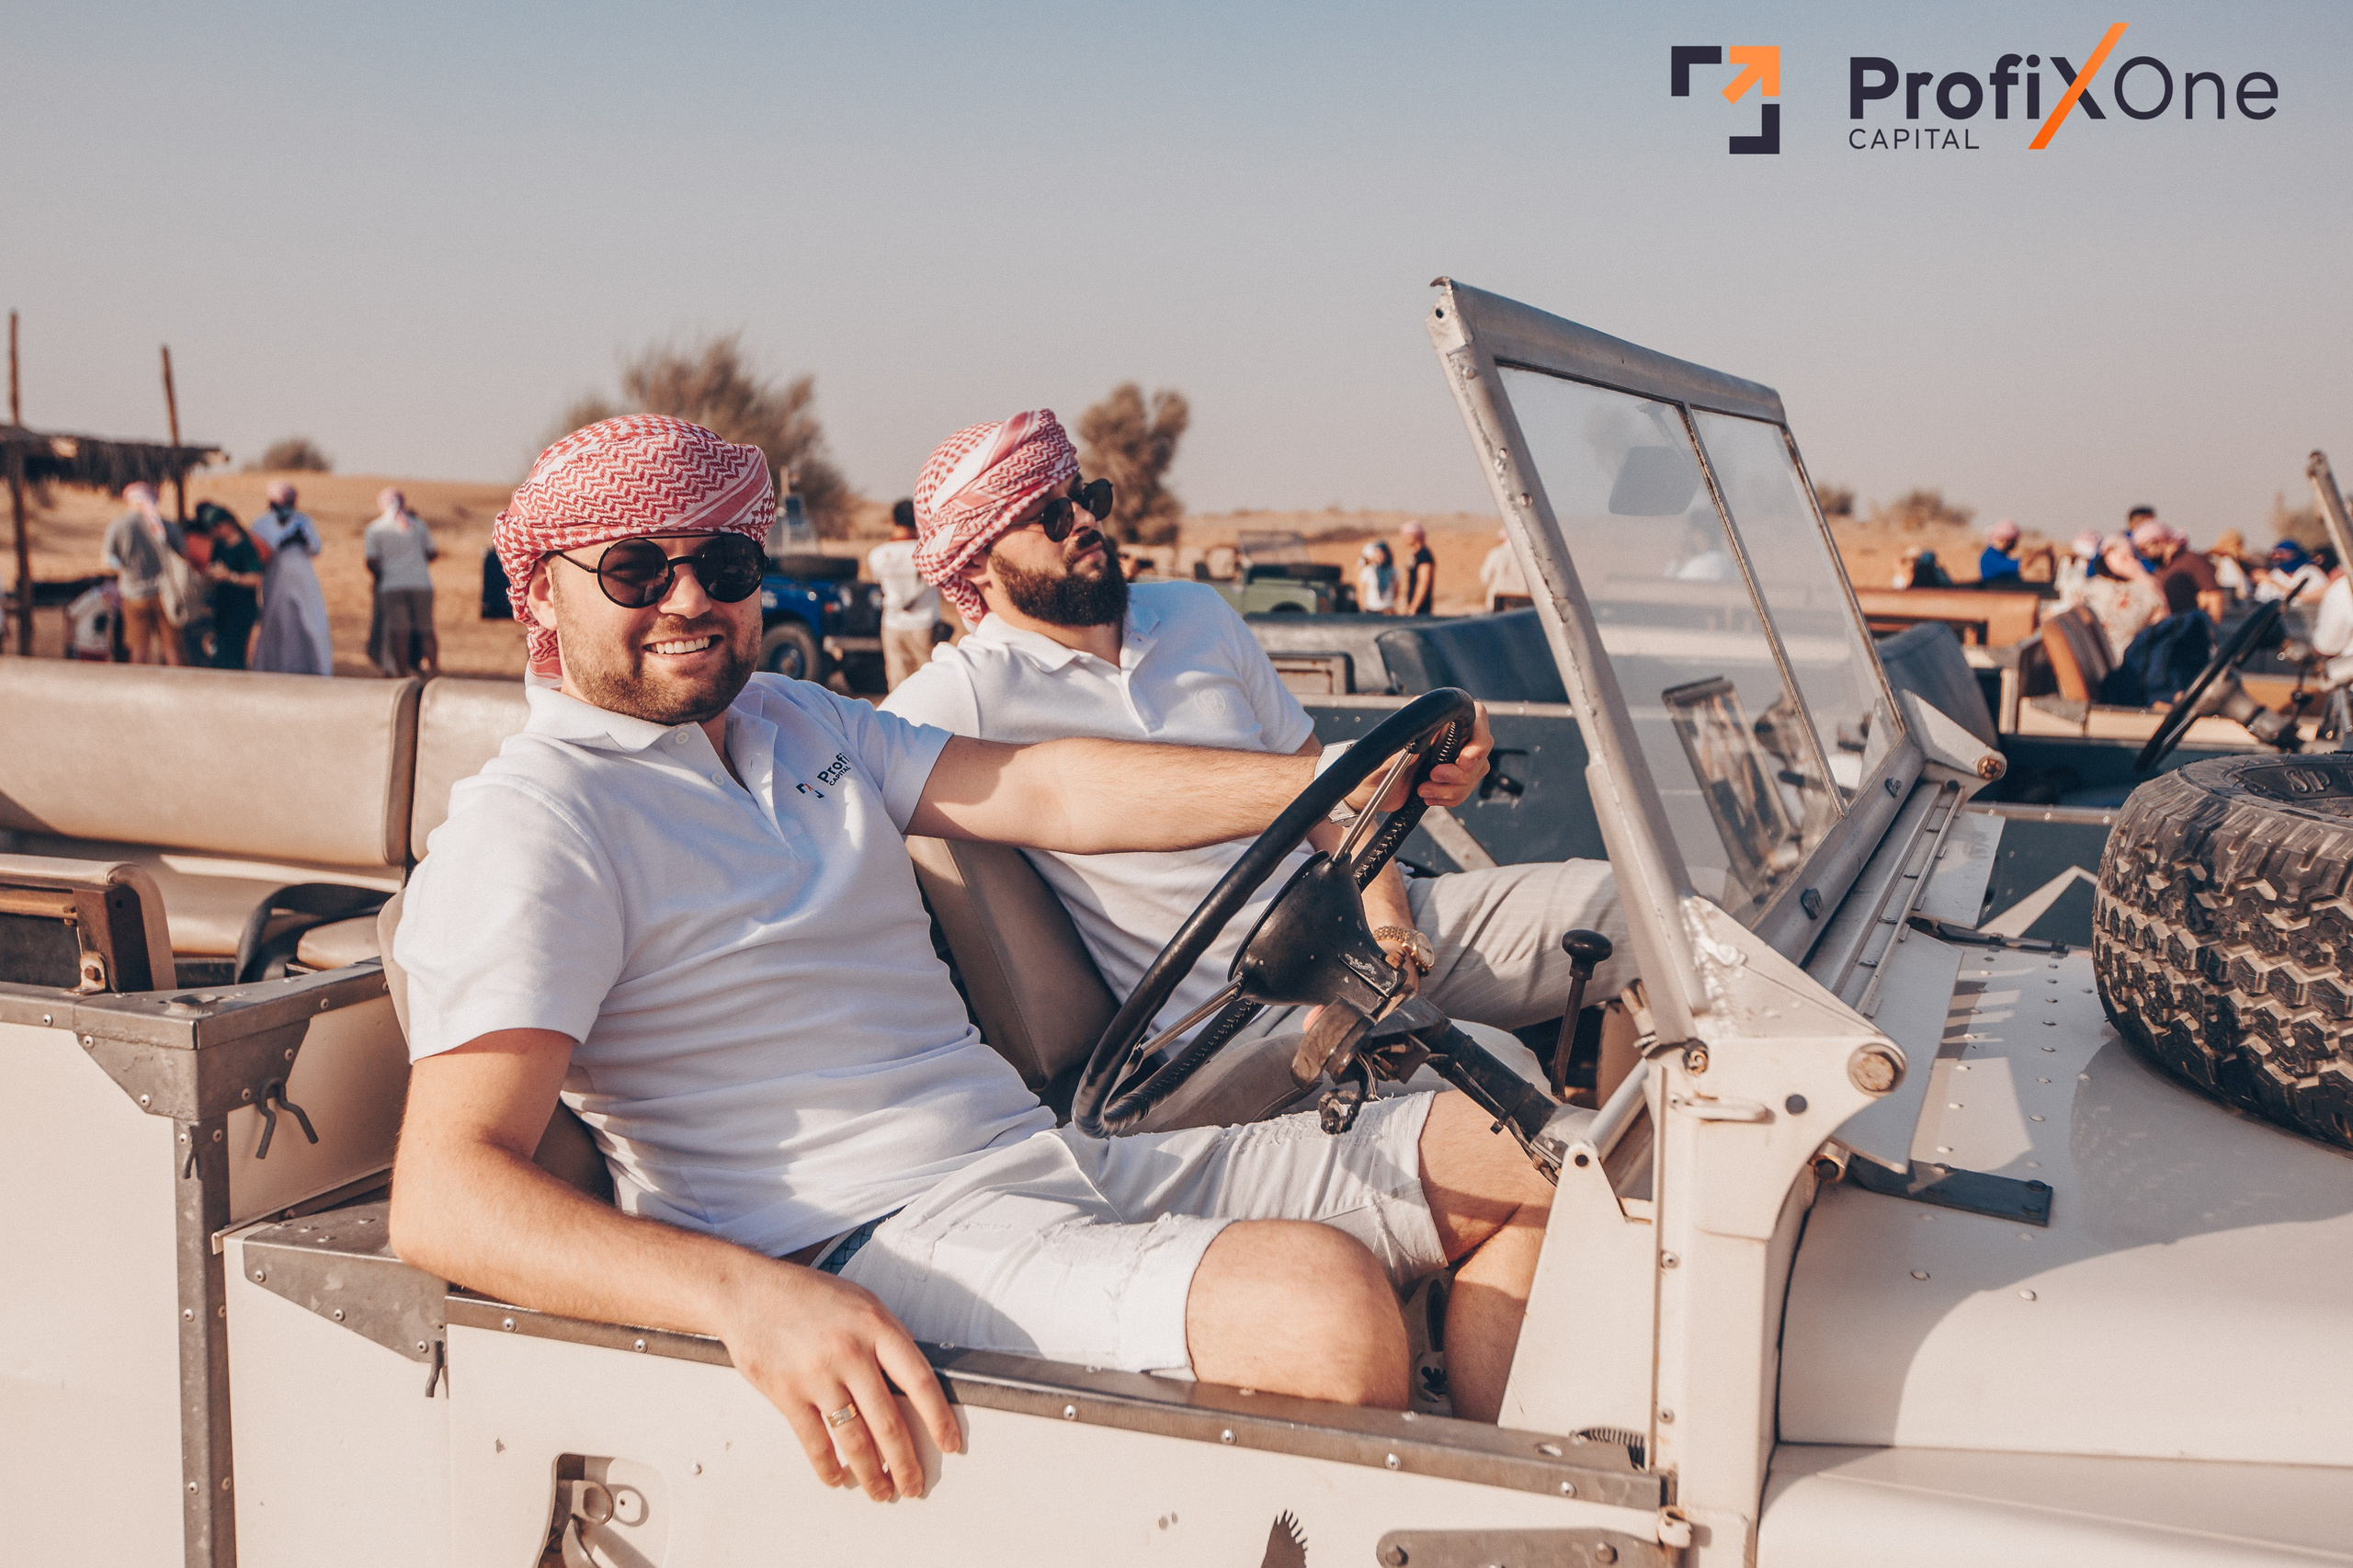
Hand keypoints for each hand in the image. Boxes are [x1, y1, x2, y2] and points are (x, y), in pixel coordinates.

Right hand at [715, 1258, 960, 1501]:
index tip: (949, 1443)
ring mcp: (817, 1375)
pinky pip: (815, 1441)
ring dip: (871, 1473)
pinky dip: (829, 1467)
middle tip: (914, 1485)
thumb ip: (886, 1339)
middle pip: (889, 1421)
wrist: (747, 1292)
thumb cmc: (807, 1295)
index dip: (938, 1418)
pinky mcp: (787, 1393)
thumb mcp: (860, 1302)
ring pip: (855, 1439)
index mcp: (875, 1326)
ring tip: (881, 1491)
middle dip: (906, 1462)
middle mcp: (850, 1352)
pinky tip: (838, 1478)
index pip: (919, 1380)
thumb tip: (913, 1383)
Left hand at [1347, 702, 1491, 813]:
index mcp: (1434, 719)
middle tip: (1434, 777)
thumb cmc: (1371, 771)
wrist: (1369, 795)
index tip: (1465, 761)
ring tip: (1424, 790)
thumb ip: (1396, 752)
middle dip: (1461, 772)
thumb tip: (1416, 747)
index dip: (1477, 739)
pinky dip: (1451, 797)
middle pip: (1480, 749)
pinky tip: (1430, 796)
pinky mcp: (1451, 775)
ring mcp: (1451, 754)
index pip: (1475, 715)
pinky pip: (1466, 787)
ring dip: (1453, 788)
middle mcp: (1447, 733)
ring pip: (1475, 772)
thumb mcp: (1379, 760)